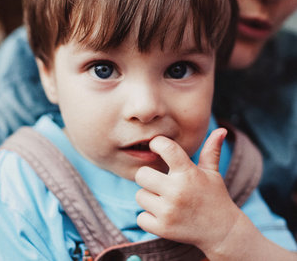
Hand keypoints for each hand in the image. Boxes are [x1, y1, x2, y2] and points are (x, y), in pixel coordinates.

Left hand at [135, 129, 240, 252]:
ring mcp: (169, 211)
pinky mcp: (162, 229)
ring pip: (139, 196)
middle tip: (159, 182)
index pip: (165, 147)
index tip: (156, 147)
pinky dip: (149, 217)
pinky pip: (140, 217)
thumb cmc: (214, 197)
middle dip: (148, 177)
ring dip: (149, 198)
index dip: (156, 143)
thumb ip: (212, 150)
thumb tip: (221, 129)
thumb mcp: (213, 173)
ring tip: (164, 200)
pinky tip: (163, 215)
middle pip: (142, 174)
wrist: (223, 232)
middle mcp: (177, 191)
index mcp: (188, 173)